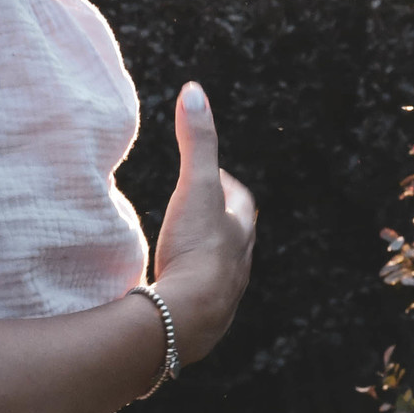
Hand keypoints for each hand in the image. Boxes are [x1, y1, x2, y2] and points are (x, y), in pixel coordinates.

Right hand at [148, 82, 256, 364]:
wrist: (187, 317)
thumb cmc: (196, 250)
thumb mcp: (195, 189)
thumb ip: (196, 142)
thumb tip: (194, 90)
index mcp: (239, 232)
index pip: (240, 201)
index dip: (227, 185)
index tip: (213, 174)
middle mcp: (238, 264)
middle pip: (235, 236)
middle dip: (222, 221)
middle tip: (202, 210)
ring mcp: (222, 296)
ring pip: (220, 270)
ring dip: (207, 258)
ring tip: (186, 250)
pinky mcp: (201, 321)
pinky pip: (199, 300)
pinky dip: (189, 289)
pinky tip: (172, 290)